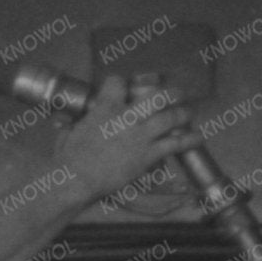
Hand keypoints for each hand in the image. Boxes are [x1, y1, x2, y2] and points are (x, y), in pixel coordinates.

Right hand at [56, 72, 203, 200]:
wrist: (77, 179)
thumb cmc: (68, 157)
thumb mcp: (68, 133)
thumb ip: (71, 124)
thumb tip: (64, 122)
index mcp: (105, 106)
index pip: (118, 81)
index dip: (121, 82)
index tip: (124, 86)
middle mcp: (127, 116)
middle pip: (156, 96)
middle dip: (170, 92)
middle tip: (176, 92)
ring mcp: (140, 135)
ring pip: (170, 117)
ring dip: (182, 113)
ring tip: (188, 111)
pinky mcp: (148, 155)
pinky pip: (174, 144)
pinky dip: (188, 140)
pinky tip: (198, 137)